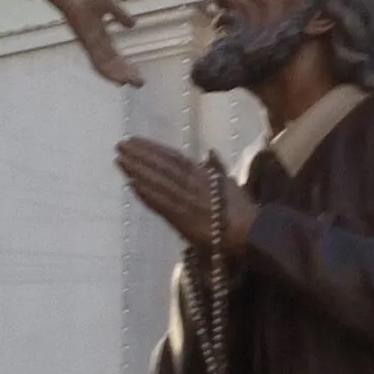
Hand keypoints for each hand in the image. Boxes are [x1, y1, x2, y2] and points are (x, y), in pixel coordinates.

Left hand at [42, 0, 142, 86]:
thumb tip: (133, 23)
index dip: (124, 64)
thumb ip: (119, 15)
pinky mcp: (86, 40)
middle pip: (111, 62)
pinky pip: (97, 59)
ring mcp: (88, 42)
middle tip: (140, 83)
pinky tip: (119, 77)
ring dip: (119, 75)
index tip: (136, 73)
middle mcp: (93, 41)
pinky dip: (108, 70)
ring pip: (105, 65)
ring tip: (133, 83)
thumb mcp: (108, 4)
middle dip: (125, 73)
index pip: (113, 54)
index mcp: (98, 33)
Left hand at [117, 137, 255, 254]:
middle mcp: (194, 184)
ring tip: (120, 159)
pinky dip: (146, 192)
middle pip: (163, 166)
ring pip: (159, 181)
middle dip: (141, 155)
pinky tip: (131, 183)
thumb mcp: (231, 184)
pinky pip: (162, 203)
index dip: (155, 149)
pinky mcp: (184, 218)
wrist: (252, 232)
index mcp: (203, 175)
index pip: (175, 158)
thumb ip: (217, 168)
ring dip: (138, 170)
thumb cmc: (244, 211)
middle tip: (121, 144)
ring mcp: (188, 201)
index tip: (138, 141)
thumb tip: (211, 152)